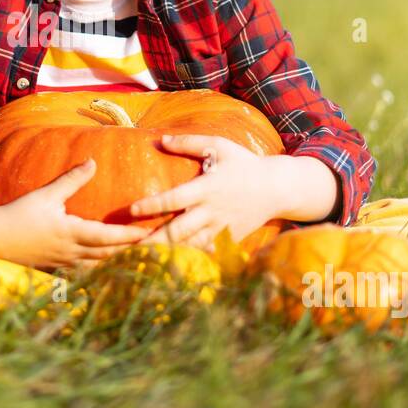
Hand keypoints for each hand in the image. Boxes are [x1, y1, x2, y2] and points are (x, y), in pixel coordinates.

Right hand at [0, 159, 147, 270]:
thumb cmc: (18, 213)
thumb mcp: (46, 194)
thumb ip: (71, 180)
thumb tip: (92, 162)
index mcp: (72, 233)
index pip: (109, 238)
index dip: (131, 237)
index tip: (150, 234)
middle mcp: (71, 252)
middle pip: (109, 256)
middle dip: (131, 252)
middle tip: (153, 247)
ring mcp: (63, 264)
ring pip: (98, 266)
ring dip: (117, 262)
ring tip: (136, 257)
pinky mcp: (55, 268)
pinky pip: (83, 271)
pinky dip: (99, 268)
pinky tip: (108, 267)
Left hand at [129, 134, 279, 252]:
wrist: (276, 189)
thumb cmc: (244, 163)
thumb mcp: (219, 146)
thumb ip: (189, 143)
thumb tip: (161, 140)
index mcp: (208, 188)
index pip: (175, 198)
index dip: (153, 205)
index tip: (132, 209)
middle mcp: (212, 211)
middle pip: (179, 230)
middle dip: (155, 240)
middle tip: (131, 247)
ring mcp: (220, 228)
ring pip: (190, 245)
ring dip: (167, 254)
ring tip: (144, 261)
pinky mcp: (227, 239)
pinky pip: (205, 251)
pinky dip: (188, 259)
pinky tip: (169, 267)